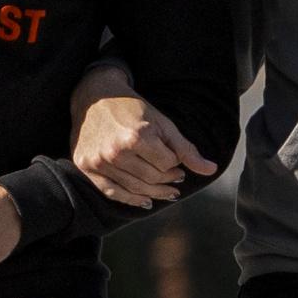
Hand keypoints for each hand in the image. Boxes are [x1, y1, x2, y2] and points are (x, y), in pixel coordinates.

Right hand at [72, 89, 215, 209]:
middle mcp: (116, 152)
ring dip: (155, 193)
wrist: (93, 97)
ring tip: (168, 192)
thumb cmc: (132, 108)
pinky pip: (112, 192)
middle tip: (176, 178)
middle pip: (151, 178)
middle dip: (168, 180)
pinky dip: (131, 200)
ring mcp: (100, 161)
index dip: (175, 163)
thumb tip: (211, 169)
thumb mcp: (161, 123)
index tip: (176, 159)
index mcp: (137, 137)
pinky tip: (146, 201)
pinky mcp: (87, 167)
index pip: (167, 164)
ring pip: (134, 188)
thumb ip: (185, 148)